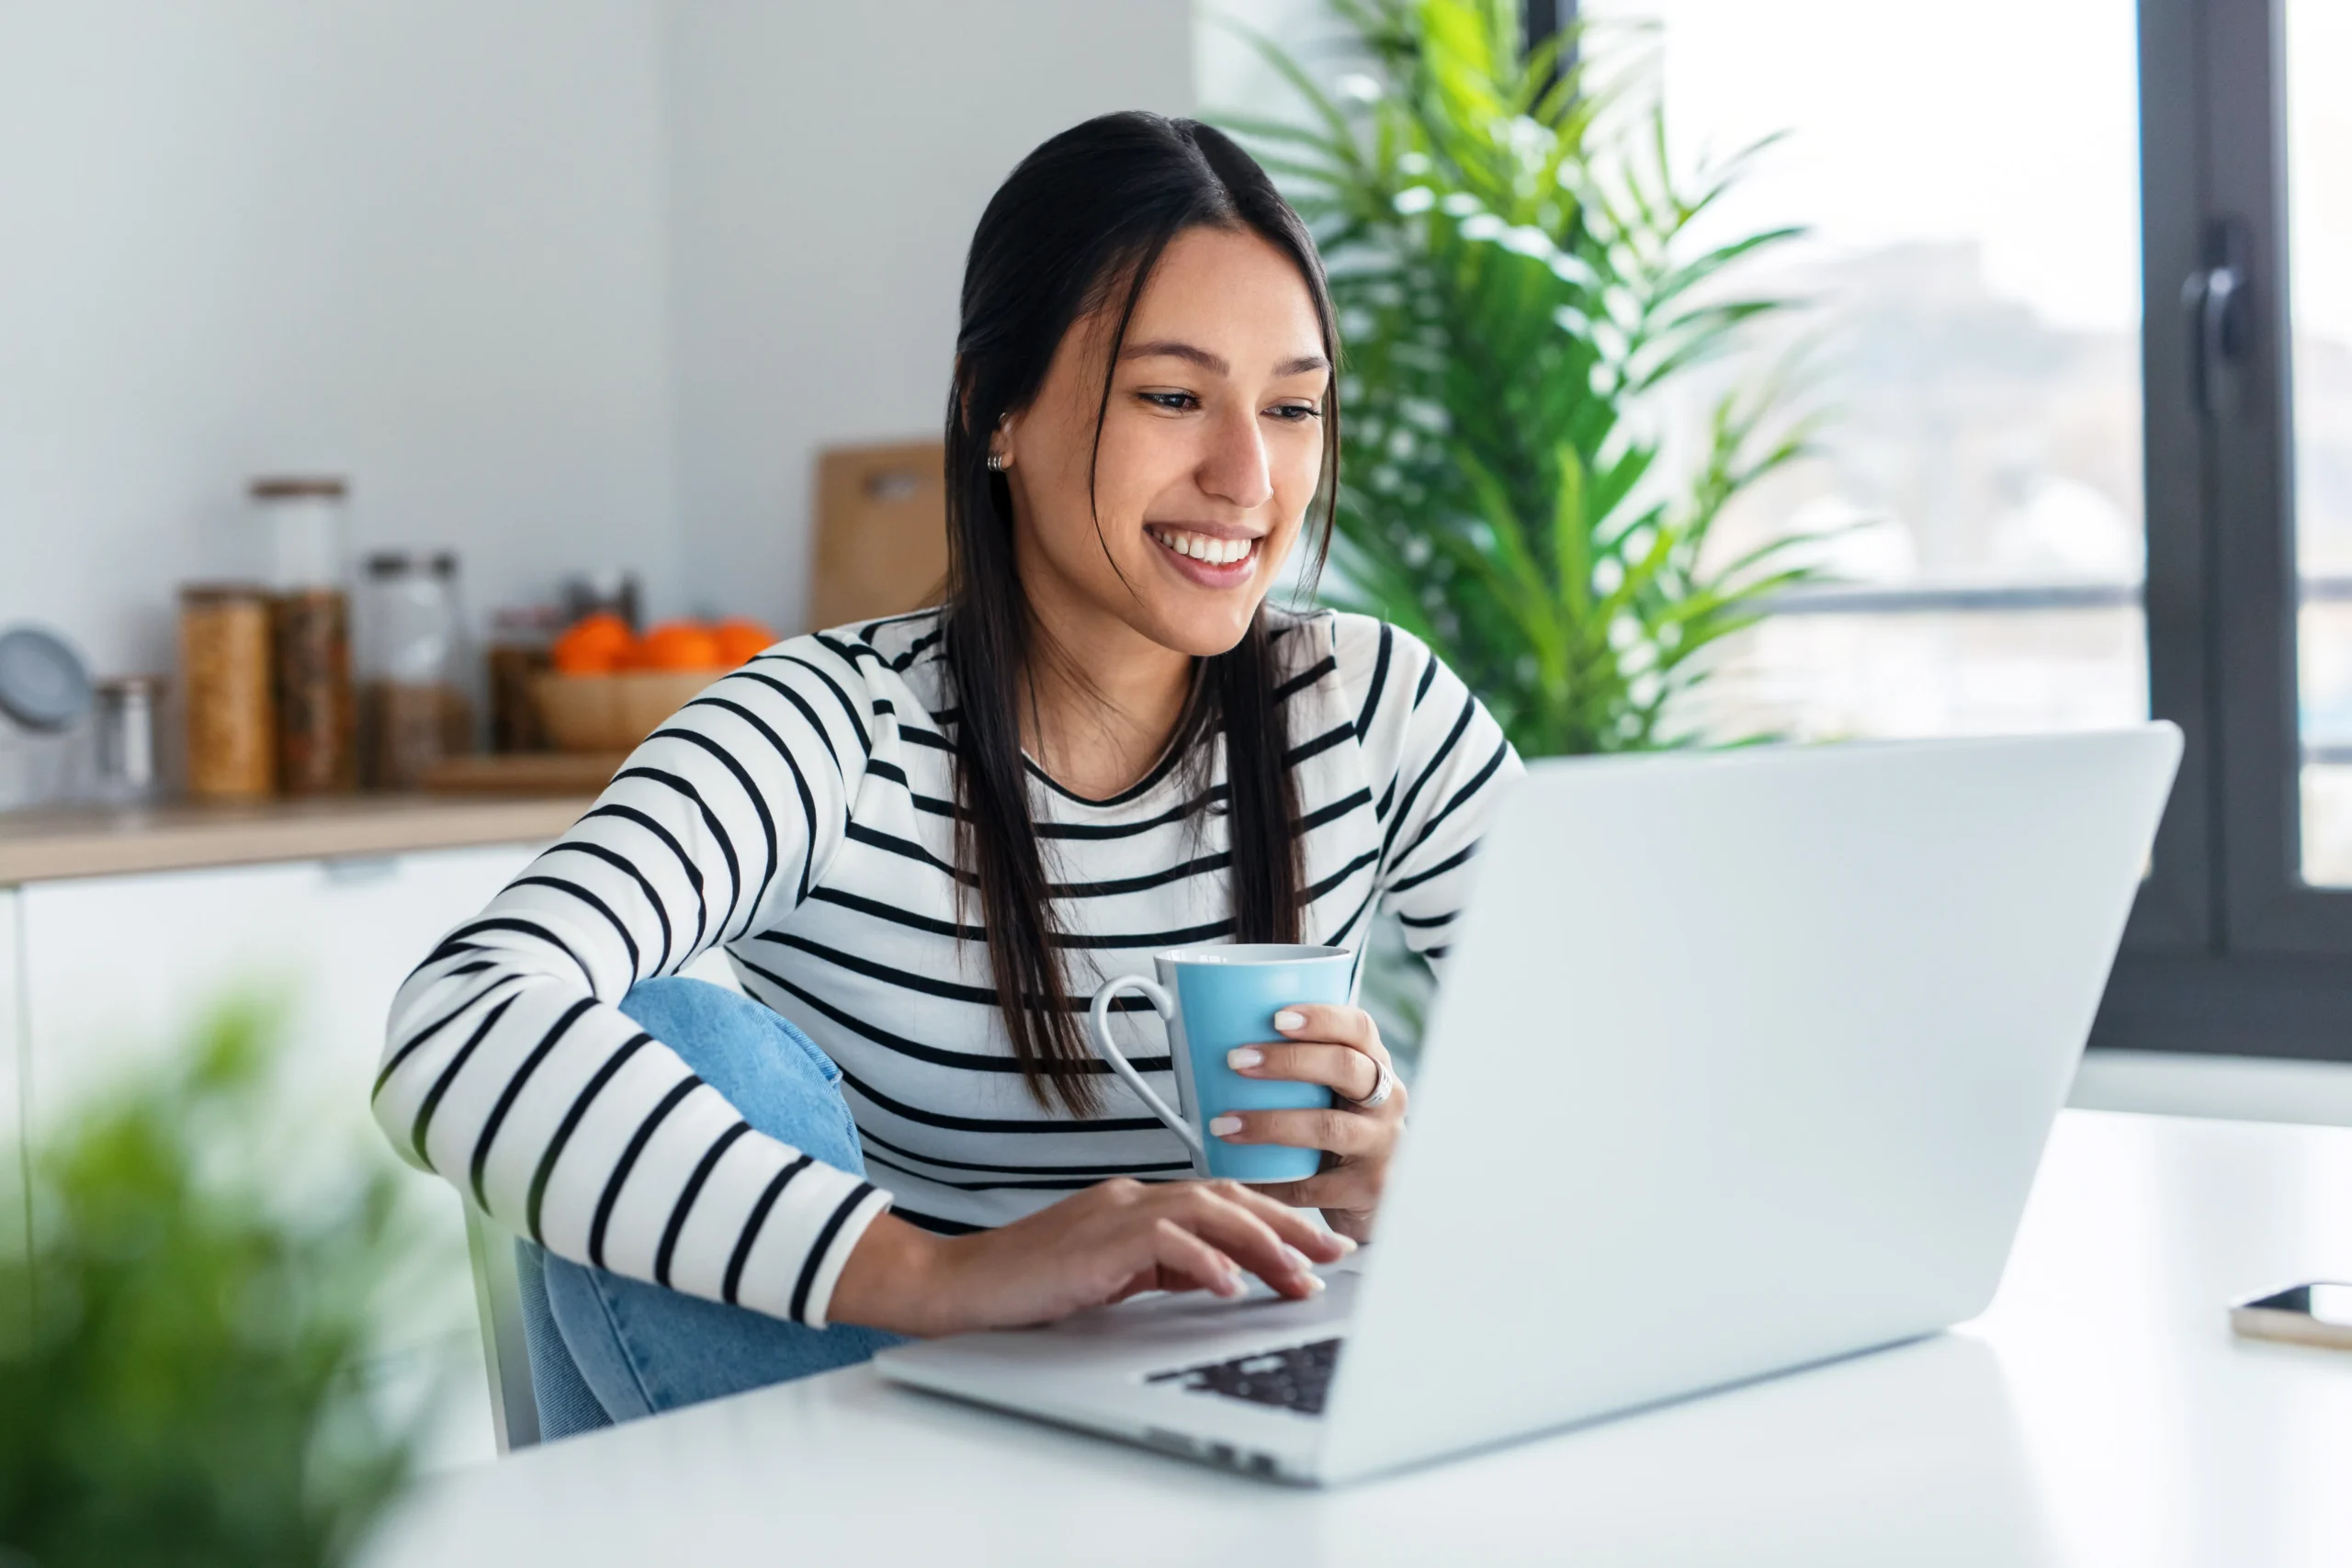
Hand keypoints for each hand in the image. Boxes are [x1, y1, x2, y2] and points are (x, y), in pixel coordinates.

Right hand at [828, 1178, 1354, 1337]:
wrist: (958, 1285)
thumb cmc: (1028, 1285)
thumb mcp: (1112, 1274)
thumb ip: (1163, 1266)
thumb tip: (1223, 1276)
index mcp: (1138, 1204)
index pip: (1222, 1201)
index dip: (1276, 1220)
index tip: (1319, 1246)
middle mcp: (1133, 1198)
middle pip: (1227, 1198)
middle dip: (1287, 1225)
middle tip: (1334, 1253)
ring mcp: (1114, 1214)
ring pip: (1206, 1212)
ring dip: (1261, 1243)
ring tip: (1299, 1274)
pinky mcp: (1097, 1242)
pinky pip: (1163, 1244)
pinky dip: (1203, 1262)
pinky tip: (1232, 1286)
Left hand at [1215, 1003, 1403, 1242]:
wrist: (1369, 1193)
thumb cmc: (1335, 1125)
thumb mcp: (1330, 1090)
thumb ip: (1296, 1066)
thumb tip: (1211, 1038)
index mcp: (1376, 1065)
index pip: (1359, 1028)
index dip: (1321, 1018)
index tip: (1275, 1018)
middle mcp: (1388, 1101)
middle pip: (1346, 1068)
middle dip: (1288, 1061)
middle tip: (1236, 1061)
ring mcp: (1382, 1146)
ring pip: (1328, 1127)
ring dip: (1271, 1124)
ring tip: (1225, 1124)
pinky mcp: (1368, 1188)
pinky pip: (1313, 1185)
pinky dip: (1271, 1181)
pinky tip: (1239, 1176)